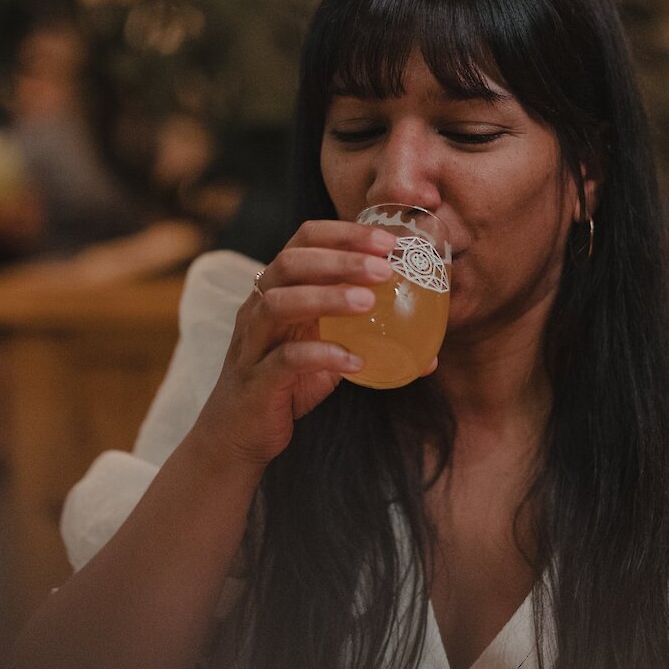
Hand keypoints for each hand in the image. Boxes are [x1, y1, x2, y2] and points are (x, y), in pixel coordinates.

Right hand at [187, 221, 396, 468]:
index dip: (344, 234)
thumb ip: (365, 340)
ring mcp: (253, 342)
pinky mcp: (255, 379)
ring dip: (326, 297)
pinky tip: (355, 361)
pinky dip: (322, 355)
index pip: (304, 240)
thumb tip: (429, 351)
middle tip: (384, 267)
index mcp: (278, 288)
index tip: (387, 241)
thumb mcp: (327, 352)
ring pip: (278, 303)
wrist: (239, 434)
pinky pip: (285, 360)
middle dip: (339, 259)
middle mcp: (258, 307)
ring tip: (368, 303)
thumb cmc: (287, 383)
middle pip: (289, 263)